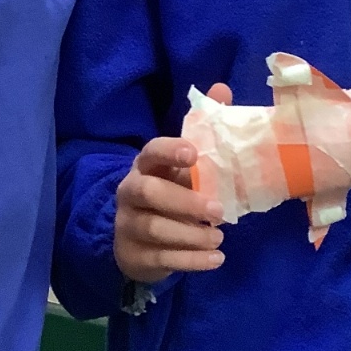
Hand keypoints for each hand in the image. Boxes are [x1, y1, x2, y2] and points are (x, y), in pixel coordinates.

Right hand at [114, 85, 229, 282]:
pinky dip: (191, 261)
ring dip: (191, 235)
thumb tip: (222, 88)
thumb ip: (203, 129)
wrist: (137, 239)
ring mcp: (129, 225)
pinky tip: (215, 259)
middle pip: (149, 193)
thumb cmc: (169, 191)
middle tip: (219, 210)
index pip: (151, 152)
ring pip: (154, 229)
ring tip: (219, 239)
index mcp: (146, 166)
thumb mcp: (184, 165)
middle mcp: (132, 192)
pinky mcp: (135, 255)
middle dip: (185, 201)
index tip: (194, 154)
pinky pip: (160, 259)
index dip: (170, 151)